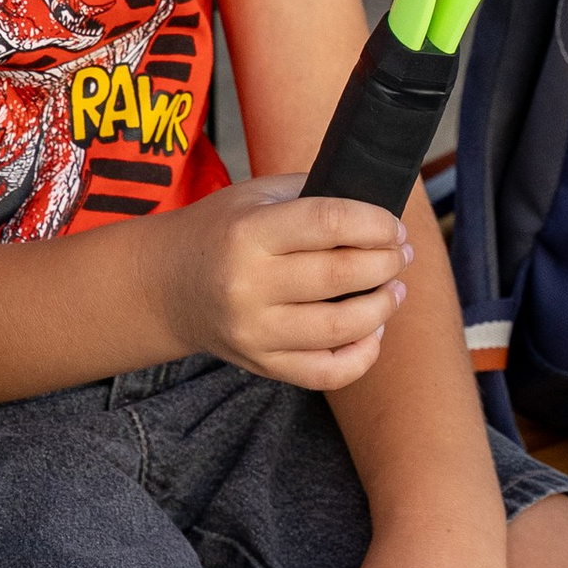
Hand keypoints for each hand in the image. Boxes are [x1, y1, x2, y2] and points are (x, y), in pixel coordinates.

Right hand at [158, 179, 411, 388]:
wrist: (166, 284)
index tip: (393, 226)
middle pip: (341, 275)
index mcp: (248, 232)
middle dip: (387, 263)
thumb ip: (312, 195)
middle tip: (401, 255)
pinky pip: (327, 372)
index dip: (375, 224)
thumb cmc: (221, 231)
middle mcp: (248, 285)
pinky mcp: (261, 365)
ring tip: (393, 290)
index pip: (329, 222)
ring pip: (342, 328)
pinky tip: (372, 330)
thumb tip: (377, 212)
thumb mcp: (255, 196)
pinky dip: (362, 355)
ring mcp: (254, 331)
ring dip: (383, 307)